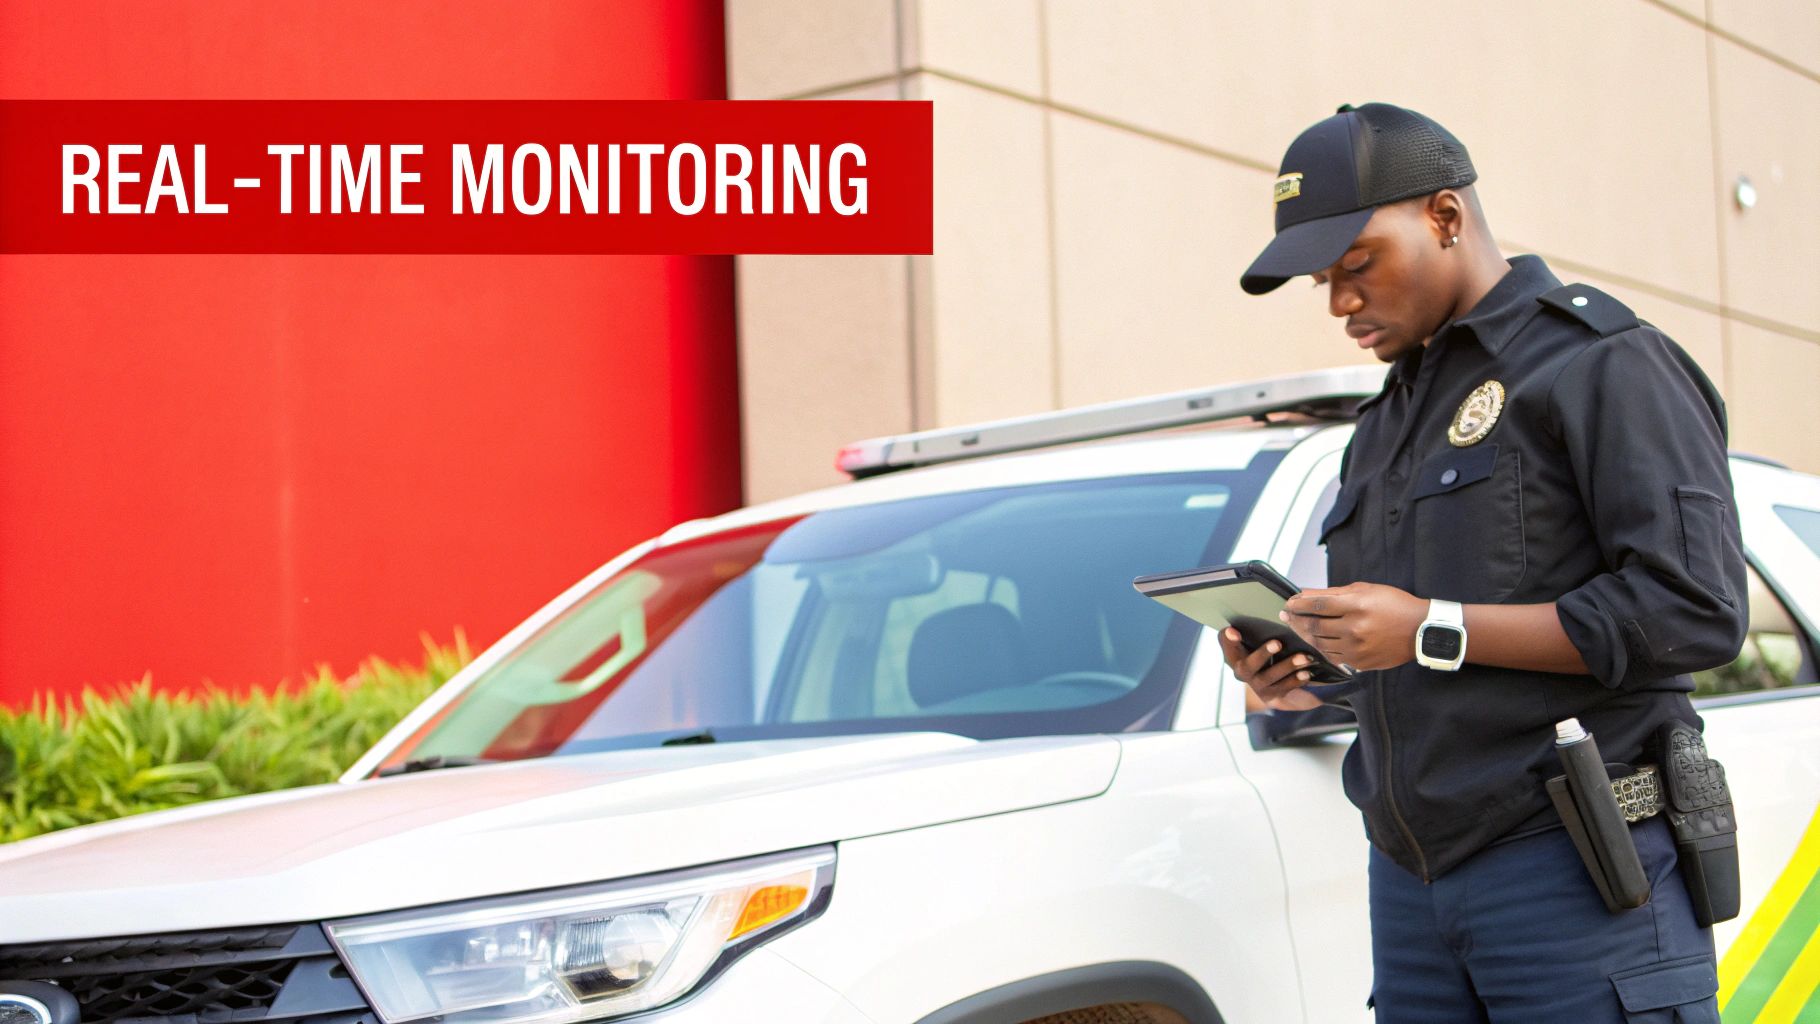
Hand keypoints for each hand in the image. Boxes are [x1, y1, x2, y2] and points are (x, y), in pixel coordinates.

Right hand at [1217, 627, 1323, 710]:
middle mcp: (1243, 675)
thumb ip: (1236, 633)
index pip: (1228, 647)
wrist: (1266, 679)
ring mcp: (1258, 687)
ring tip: (1305, 658)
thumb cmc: (1256, 651)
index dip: (1229, 641)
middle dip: (1263, 654)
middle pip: (1250, 666)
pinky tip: (1308, 673)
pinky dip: (1297, 681)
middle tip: (1278, 643)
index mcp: (1234, 658)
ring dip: (1288, 667)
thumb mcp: (1246, 641)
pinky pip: (1284, 689)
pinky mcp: (1273, 696)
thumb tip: (1232, 631)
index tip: (1235, 632)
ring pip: (1271, 678)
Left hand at [1280, 582, 1427, 670]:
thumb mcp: (1365, 590)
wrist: (1421, 630)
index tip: (1288, 603)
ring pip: (1319, 644)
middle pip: (1314, 626)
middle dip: (1296, 619)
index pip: (1316, 605)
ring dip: (1306, 635)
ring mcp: (1356, 648)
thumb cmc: (1393, 605)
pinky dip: (1321, 649)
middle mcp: (1354, 628)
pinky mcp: (1360, 663)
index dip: (1298, 604)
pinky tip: (1317, 641)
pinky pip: (1332, 657)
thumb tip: (1305, 593)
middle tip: (1287, 615)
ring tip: (1299, 627)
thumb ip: (1332, 593)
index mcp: (1356, 605)